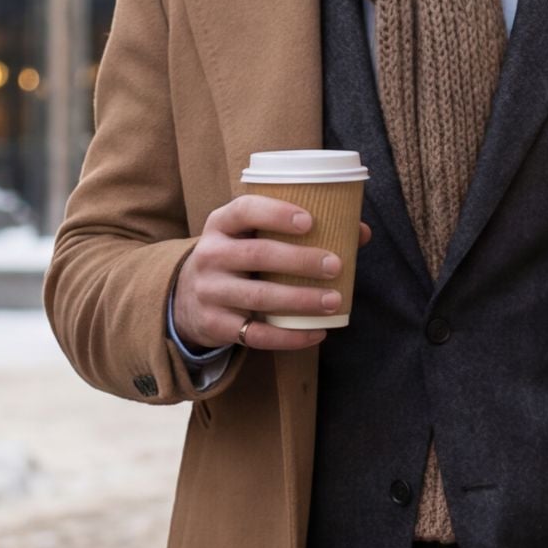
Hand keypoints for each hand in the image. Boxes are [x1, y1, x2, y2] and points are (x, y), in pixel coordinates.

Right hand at [171, 194, 366, 354]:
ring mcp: (209, 292)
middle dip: (299, 261)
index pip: (244, 210)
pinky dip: (290, 337)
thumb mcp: (250, 237)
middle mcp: (210, 255)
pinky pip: (255, 334)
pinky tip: (317, 332)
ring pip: (259, 296)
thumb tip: (360, 231)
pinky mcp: (214, 325)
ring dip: (300, 300)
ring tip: (334, 300)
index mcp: (220, 224)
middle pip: (257, 255)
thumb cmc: (237, 260)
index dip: (276, 213)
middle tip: (335, 265)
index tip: (309, 221)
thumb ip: (297, 230)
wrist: (187, 300)